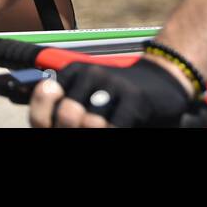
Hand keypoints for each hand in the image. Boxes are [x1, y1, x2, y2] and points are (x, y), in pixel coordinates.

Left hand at [27, 58, 197, 127]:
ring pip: (90, 123)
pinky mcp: (135, 98)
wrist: (163, 77)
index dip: (45, 124)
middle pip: (67, 116)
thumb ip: (68, 108)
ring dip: (96, 132)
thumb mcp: (89, 95)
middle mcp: (89, 75)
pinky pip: (116, 125)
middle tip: (86, 131)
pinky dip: (115, 130)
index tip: (56, 128)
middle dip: (73, 131)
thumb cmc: (121, 94)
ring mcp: (113, 85)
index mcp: (72, 74)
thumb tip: (49, 125)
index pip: (43, 103)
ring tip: (106, 127)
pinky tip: (119, 129)